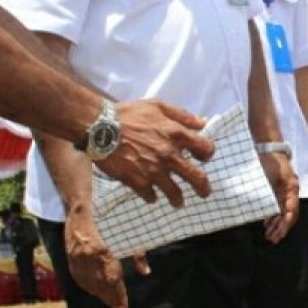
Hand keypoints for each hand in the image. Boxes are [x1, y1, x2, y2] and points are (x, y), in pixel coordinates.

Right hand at [63, 208, 149, 307]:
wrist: (80, 203)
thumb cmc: (108, 215)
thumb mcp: (128, 232)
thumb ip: (137, 253)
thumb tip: (146, 272)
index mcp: (101, 251)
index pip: (111, 279)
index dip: (118, 295)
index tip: (124, 306)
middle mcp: (86, 257)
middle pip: (99, 285)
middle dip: (110, 298)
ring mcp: (75, 257)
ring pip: (87, 283)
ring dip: (99, 294)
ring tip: (110, 302)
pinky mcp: (69, 256)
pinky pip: (77, 276)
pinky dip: (86, 285)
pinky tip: (93, 291)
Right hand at [96, 100, 214, 207]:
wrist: (100, 127)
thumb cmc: (129, 114)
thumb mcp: (159, 106)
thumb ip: (183, 115)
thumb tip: (203, 123)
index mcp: (177, 134)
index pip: (206, 149)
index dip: (207, 154)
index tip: (203, 158)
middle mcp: (169, 155)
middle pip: (196, 177)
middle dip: (203, 188)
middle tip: (204, 193)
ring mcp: (153, 170)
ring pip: (174, 192)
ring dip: (177, 199)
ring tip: (178, 202)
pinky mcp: (137, 181)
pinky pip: (150, 196)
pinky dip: (152, 197)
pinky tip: (151, 196)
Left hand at [258, 151, 298, 242]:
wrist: (268, 150)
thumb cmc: (273, 162)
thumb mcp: (280, 177)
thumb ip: (283, 194)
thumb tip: (287, 213)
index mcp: (292, 190)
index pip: (292, 212)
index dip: (286, 224)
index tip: (279, 234)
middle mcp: (290, 194)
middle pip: (288, 215)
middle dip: (281, 228)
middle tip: (272, 239)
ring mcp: (283, 193)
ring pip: (282, 213)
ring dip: (276, 225)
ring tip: (269, 235)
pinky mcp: (276, 192)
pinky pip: (277, 208)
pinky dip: (273, 217)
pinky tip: (267, 223)